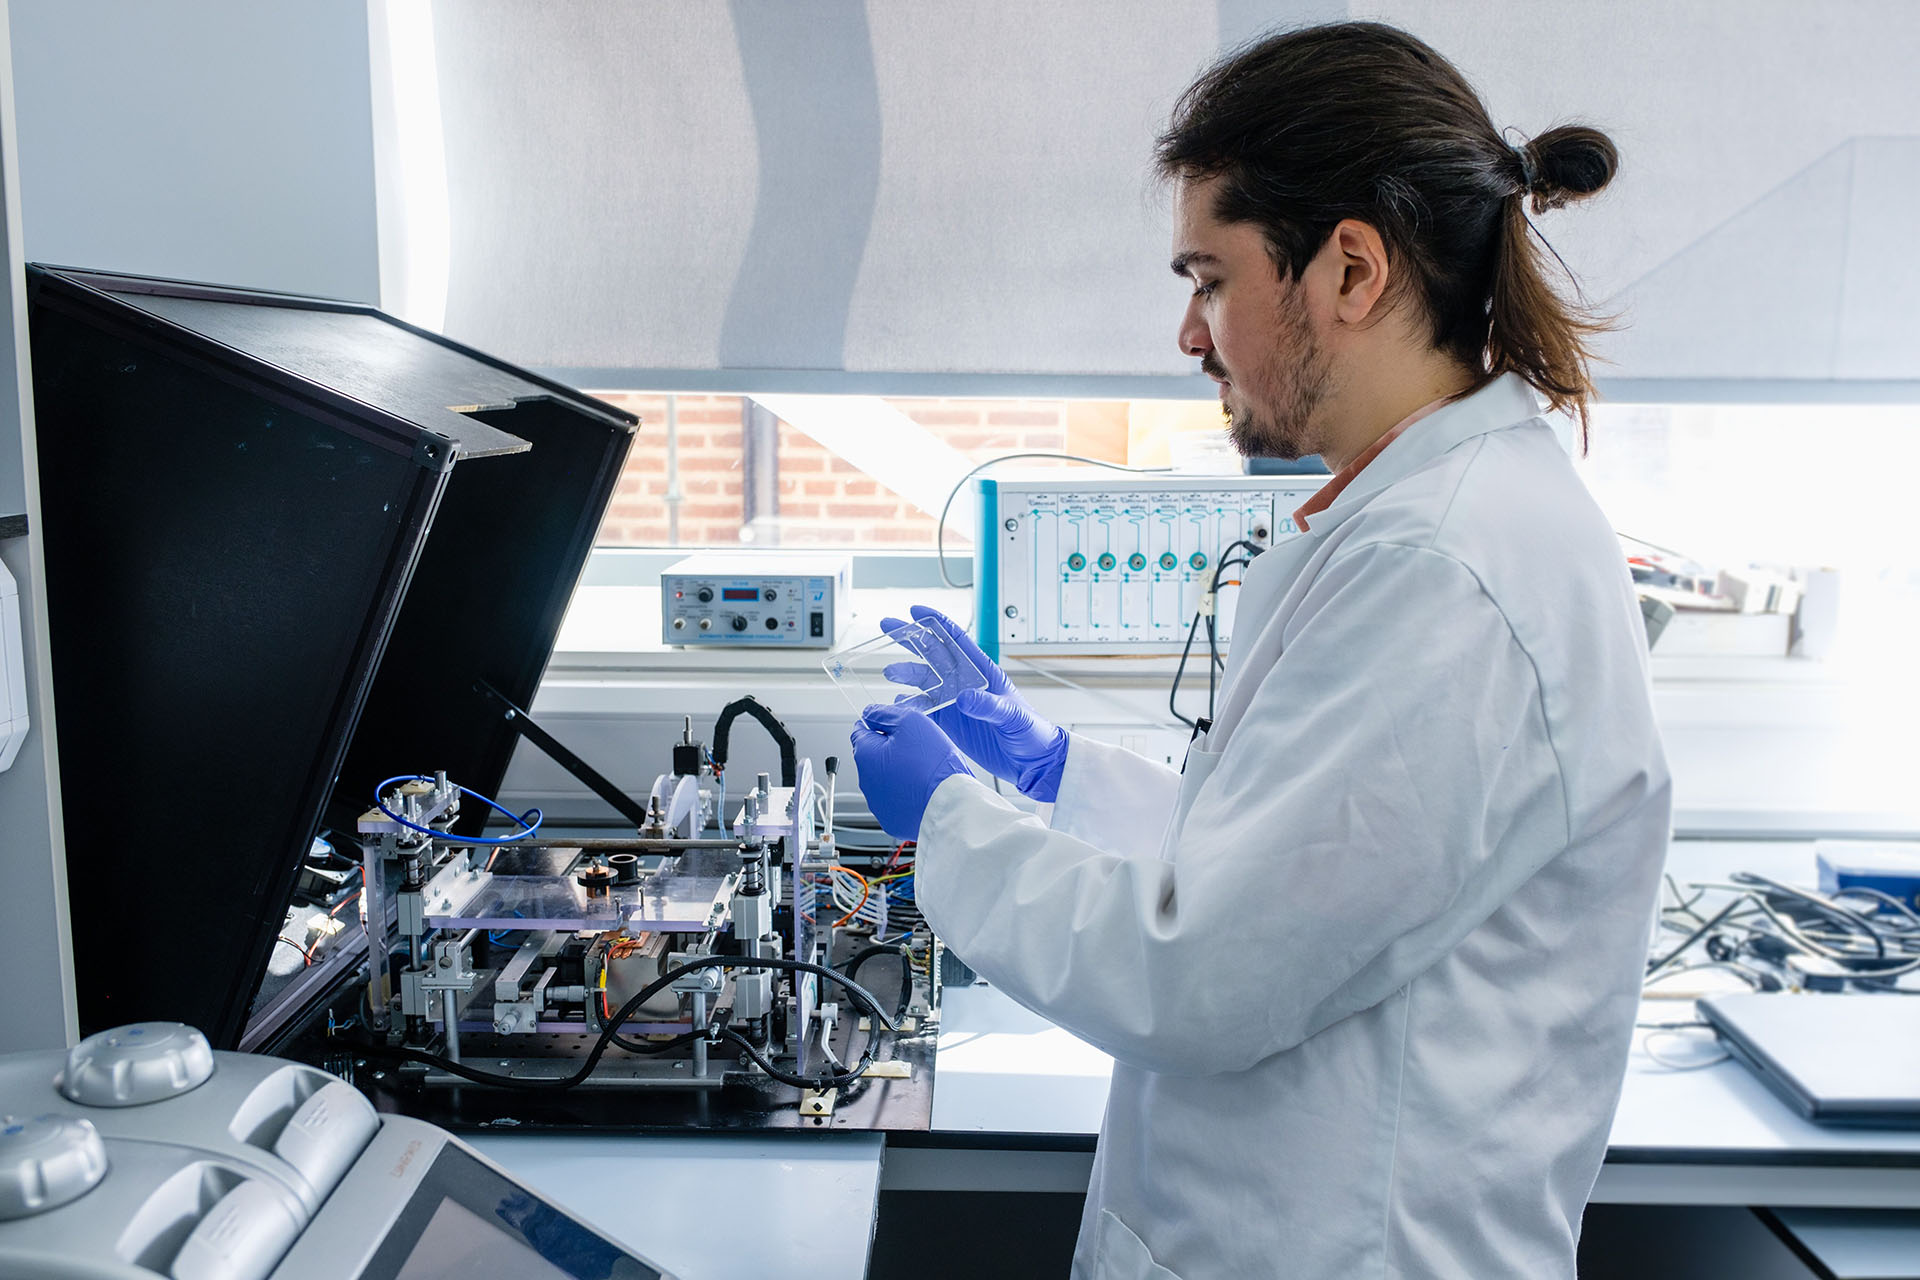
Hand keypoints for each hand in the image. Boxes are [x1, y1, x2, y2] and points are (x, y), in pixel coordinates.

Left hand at [849, 703, 973, 840]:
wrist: (950, 806)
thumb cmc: (932, 765)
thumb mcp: (910, 721)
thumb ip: (885, 713)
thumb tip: (870, 712)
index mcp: (865, 755)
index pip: (861, 731)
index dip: (880, 724)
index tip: (896, 726)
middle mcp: (866, 781)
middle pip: (874, 756)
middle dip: (891, 749)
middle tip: (917, 748)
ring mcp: (878, 803)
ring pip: (885, 778)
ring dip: (899, 771)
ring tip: (924, 770)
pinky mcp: (892, 820)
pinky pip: (896, 799)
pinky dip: (906, 792)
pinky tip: (923, 788)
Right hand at [880, 605, 1068, 801]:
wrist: (1034, 762)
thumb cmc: (1033, 733)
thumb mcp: (1014, 717)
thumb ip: (989, 706)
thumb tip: (964, 698)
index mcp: (983, 673)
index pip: (956, 640)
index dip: (936, 623)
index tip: (916, 610)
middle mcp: (966, 683)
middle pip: (933, 654)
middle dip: (910, 639)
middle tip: (888, 626)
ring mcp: (956, 702)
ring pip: (924, 681)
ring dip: (907, 674)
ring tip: (891, 673)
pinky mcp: (950, 722)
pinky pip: (924, 709)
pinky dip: (909, 706)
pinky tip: (898, 704)